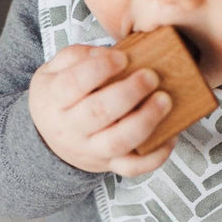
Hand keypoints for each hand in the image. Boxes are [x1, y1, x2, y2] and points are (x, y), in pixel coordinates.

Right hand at [29, 44, 175, 174]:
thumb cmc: (60, 97)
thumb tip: (106, 54)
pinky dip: (155, 156)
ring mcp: (92, 150)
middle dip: (128, 93)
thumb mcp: (54, 71)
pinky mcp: (110, 164)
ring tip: (165, 100)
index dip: (99, 69)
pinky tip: (171, 137)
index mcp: (54, 100)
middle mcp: (71, 129)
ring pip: (118, 142)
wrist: (51, 140)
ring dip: (144, 121)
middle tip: (151, 76)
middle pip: (98, 113)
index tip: (122, 58)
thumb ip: (75, 56)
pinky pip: (133, 167)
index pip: (73, 84)